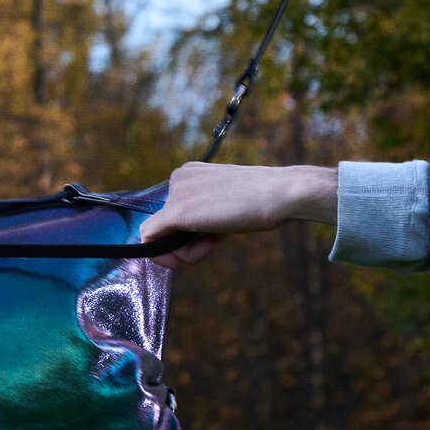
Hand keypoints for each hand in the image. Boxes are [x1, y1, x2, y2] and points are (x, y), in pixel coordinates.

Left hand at [137, 163, 338, 269]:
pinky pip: (149, 239)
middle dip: (189, 243)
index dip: (188, 232)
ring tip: (217, 240)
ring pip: (162, 236)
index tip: (208, 240)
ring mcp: (176, 195)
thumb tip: (189, 235)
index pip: (176, 211)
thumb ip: (206, 215)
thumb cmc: (262, 200)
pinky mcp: (177, 212)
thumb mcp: (226, 203)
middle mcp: (178, 179)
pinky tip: (188, 255)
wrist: (280, 193)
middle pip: (167, 224)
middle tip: (216, 241)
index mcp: (190, 173)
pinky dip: (161, 255)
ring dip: (188, 251)